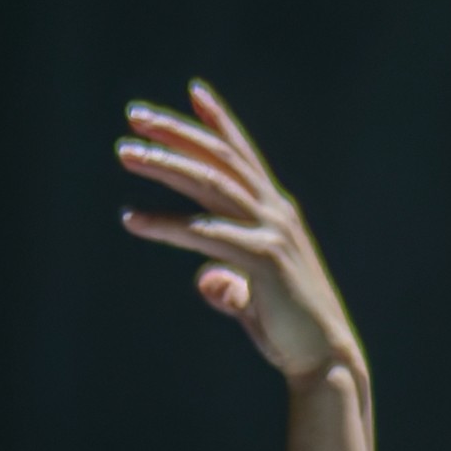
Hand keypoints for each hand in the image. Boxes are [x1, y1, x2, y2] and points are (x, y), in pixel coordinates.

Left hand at [120, 80, 366, 375]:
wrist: (325, 360)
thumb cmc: (290, 331)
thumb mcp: (254, 296)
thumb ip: (229, 281)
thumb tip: (207, 279)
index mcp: (277, 213)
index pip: (244, 156)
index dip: (220, 121)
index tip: (194, 90)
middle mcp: (277, 213)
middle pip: (220, 159)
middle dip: (178, 132)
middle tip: (135, 116)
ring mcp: (272, 232)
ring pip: (210, 184)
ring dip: (165, 164)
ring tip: (125, 153)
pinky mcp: (262, 259)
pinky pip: (204, 233)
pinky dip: (165, 224)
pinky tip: (132, 218)